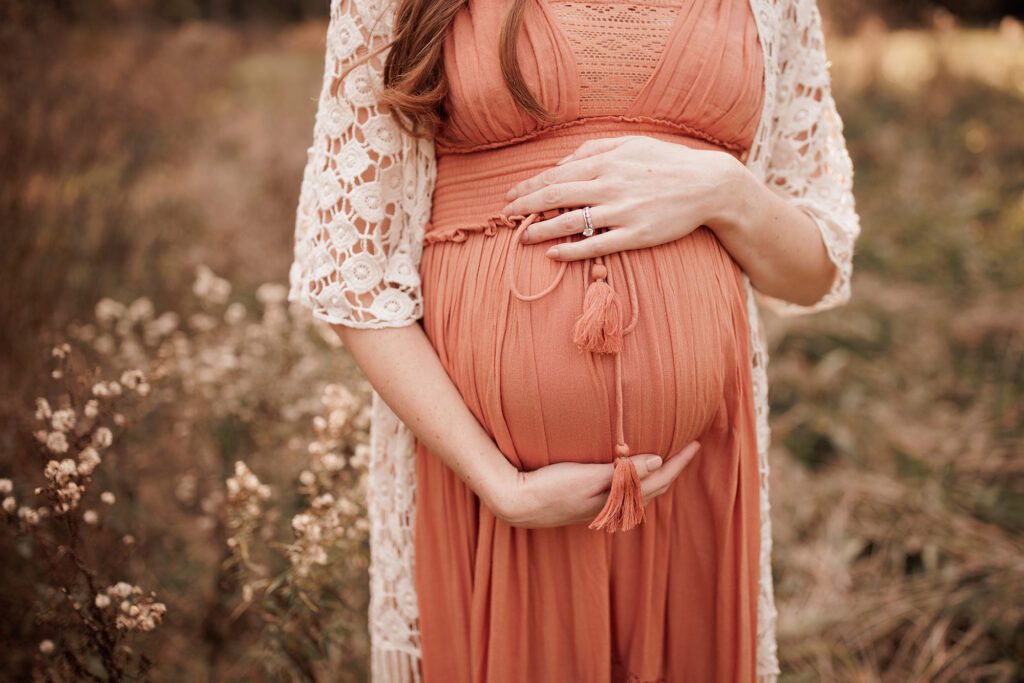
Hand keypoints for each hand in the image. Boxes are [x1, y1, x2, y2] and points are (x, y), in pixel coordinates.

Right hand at [489, 441, 701, 528]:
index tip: (696, 444)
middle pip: (655, 489)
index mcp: (617, 500)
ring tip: (669, 457)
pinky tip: (635, 470)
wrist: (519, 503)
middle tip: (689, 448)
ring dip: (658, 476)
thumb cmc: (550, 487)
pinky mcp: (591, 503)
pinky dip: (640, 480)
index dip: (678, 463)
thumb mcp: (587, 476)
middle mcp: (614, 508)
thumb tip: (657, 461)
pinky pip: (627, 491)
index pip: (658, 480)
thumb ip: (622, 472)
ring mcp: (602, 508)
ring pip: (642, 492)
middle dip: (674, 469)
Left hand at [499, 135, 744, 261]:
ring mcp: (622, 212)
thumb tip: (563, 162)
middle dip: (525, 207)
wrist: (708, 185)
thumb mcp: (631, 143)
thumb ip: (594, 150)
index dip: (529, 187)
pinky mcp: (636, 235)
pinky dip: (571, 250)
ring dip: (540, 230)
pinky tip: (553, 253)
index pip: (556, 175)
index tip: (509, 197)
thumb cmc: (667, 162)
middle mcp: (609, 185)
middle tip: (504, 216)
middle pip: (555, 197)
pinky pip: (596, 244)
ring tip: (520, 236)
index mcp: (606, 162)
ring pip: (570, 222)